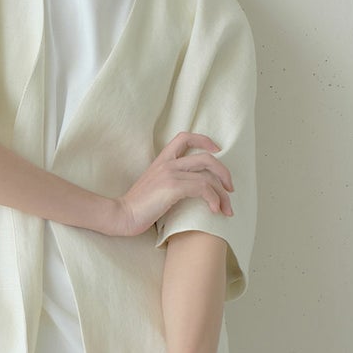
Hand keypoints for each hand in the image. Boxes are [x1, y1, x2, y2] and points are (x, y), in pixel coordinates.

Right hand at [112, 132, 232, 236]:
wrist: (122, 214)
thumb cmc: (138, 205)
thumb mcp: (155, 185)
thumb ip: (170, 180)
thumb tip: (193, 188)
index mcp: (162, 160)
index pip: (184, 137)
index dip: (204, 140)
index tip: (217, 151)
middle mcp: (167, 163)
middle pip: (206, 158)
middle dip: (224, 173)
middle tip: (229, 189)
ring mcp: (170, 174)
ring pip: (208, 175)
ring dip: (222, 194)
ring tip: (226, 208)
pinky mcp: (172, 187)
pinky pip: (202, 188)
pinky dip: (213, 199)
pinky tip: (213, 210)